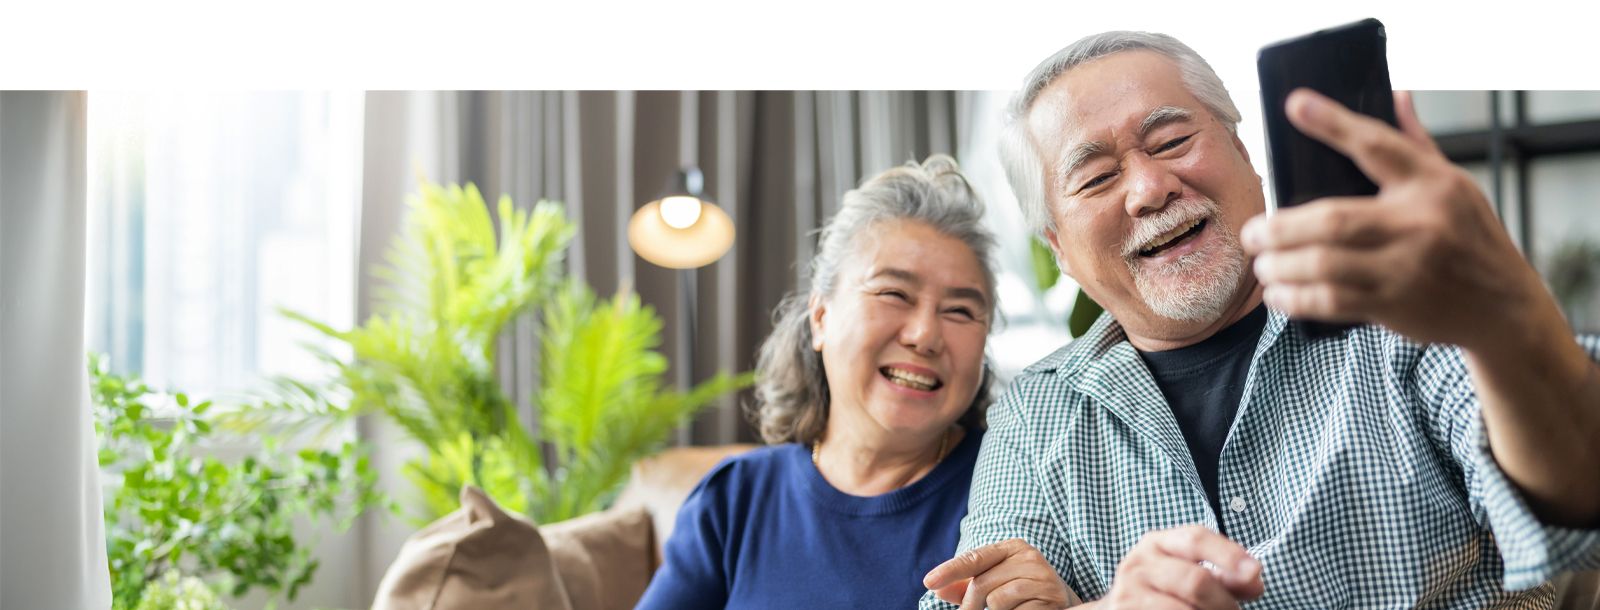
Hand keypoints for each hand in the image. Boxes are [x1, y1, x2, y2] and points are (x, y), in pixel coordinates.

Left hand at [923, 538, 1081, 609]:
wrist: (1062, 602)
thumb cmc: (1022, 592)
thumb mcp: (994, 583)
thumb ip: (966, 585)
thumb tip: (937, 589)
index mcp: (1012, 547)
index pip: (975, 559)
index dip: (950, 570)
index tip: (929, 583)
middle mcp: (1029, 556)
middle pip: (981, 583)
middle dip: (971, 604)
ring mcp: (1042, 576)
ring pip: (997, 599)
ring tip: (1010, 609)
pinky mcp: (1051, 597)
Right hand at [1096, 525, 1262, 609]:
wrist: (1120, 609)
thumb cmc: (1164, 590)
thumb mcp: (1190, 573)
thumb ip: (1226, 575)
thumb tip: (1254, 577)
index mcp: (1157, 542)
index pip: (1196, 538)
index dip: (1229, 554)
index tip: (1255, 571)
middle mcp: (1139, 563)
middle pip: (1196, 580)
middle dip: (1224, 602)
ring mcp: (1128, 591)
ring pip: (1184, 609)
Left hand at [1242, 89, 1560, 352]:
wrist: (1505, 307)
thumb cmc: (1471, 238)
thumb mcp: (1455, 185)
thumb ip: (1415, 144)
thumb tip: (1395, 93)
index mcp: (1433, 184)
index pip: (1378, 144)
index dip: (1334, 124)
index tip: (1295, 105)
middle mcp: (1419, 223)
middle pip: (1333, 219)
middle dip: (1280, 227)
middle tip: (1252, 230)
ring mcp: (1407, 267)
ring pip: (1324, 264)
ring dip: (1280, 265)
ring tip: (1261, 263)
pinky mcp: (1395, 305)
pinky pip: (1331, 301)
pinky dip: (1296, 298)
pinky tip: (1279, 293)